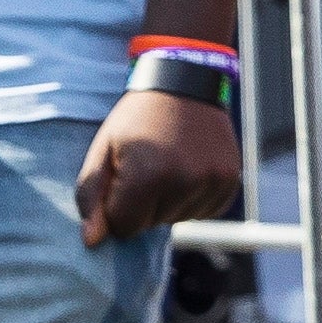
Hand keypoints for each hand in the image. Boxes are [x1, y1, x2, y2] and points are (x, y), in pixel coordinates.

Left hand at [76, 88, 241, 248]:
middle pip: (151, 225)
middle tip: (146, 164)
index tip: (121, 177)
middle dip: (142, 204)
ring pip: (177, 220)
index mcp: (146, 175)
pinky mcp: (230, 181)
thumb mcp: (104, 147)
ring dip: (167, 202)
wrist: (184, 80)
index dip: (117, 206)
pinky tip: (188, 167)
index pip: (123, 228)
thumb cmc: (137, 118)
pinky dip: (191, 199)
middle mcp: (183, 182)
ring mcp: (211, 182)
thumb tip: (91, 242)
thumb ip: (91, 195)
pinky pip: (203, 213)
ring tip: (167, 163)